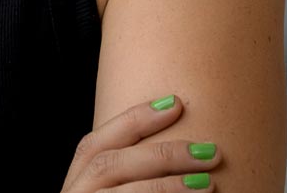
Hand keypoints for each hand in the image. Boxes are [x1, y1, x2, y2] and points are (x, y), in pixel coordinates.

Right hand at [59, 95, 221, 190]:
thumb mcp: (114, 189)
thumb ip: (133, 172)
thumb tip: (185, 154)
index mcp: (76, 182)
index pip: (97, 143)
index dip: (134, 118)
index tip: (176, 102)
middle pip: (112, 163)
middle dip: (162, 154)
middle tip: (210, 151)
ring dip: (168, 187)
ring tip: (209, 183)